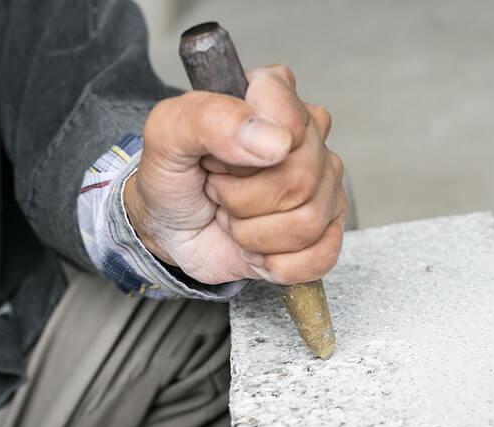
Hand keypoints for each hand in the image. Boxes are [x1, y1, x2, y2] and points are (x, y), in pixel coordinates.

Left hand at [124, 65, 347, 284]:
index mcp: (275, 96)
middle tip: (218, 192)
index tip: (213, 156)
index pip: (290, 121)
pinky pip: (319, 257)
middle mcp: (310, 137)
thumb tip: (272, 140)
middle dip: (241, 200)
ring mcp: (325, 185)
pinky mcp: (327, 231)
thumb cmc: (174, 177)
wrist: (171, 230)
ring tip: (233, 218)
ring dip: (253, 234)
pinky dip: (274, 264)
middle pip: (300, 181)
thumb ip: (209, 118)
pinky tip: (256, 247)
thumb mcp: (166, 135)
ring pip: (307, 223)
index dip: (242, 149)